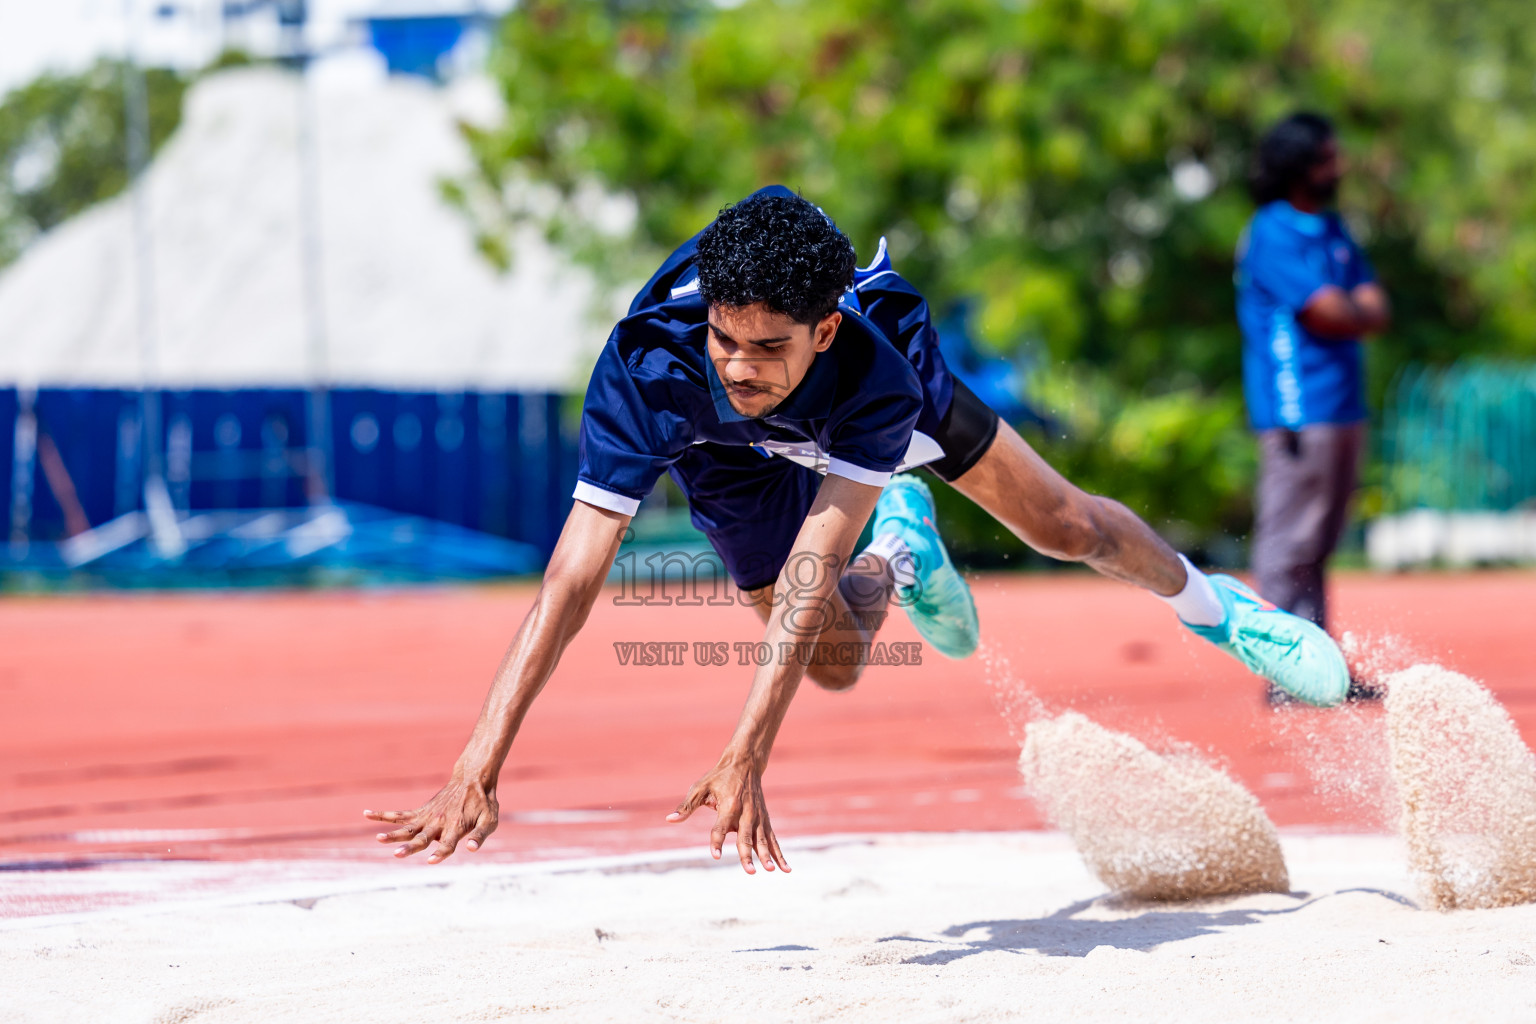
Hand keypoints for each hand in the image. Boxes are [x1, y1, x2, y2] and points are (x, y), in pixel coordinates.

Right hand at [364, 771, 497, 863]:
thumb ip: (480, 835)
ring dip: (392, 833)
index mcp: (456, 827)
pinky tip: (366, 814)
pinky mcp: (421, 812)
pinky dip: (383, 814)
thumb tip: (471, 849)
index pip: (447, 845)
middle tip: (396, 854)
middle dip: (409, 848)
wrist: (473, 779)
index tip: (431, 861)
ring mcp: (428, 817)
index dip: (440, 853)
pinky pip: (399, 814)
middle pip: (421, 838)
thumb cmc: (483, 804)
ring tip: (378, 839)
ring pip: (406, 827)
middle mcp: (439, 823)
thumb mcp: (489, 820)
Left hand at [667, 756, 789, 874]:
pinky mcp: (764, 820)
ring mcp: (757, 817)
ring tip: (769, 871)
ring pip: (762, 840)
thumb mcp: (700, 787)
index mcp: (728, 806)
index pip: (720, 828)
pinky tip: (785, 869)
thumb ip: (686, 806)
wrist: (745, 763)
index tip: (715, 856)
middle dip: (747, 855)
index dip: (716, 841)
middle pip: (745, 837)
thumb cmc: (718, 777)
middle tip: (750, 872)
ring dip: (766, 856)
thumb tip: (670, 819)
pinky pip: (772, 839)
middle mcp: (745, 813)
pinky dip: (779, 854)